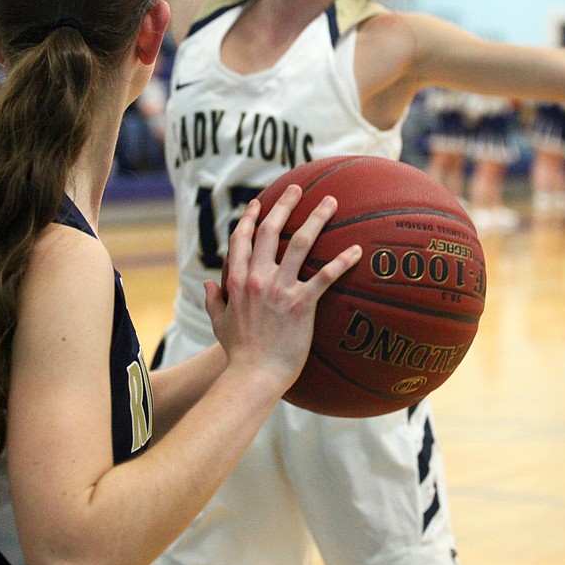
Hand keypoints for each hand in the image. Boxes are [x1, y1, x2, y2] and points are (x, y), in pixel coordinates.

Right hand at [204, 184, 360, 389]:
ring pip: (300, 243)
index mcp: (236, 281)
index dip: (250, 219)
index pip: (242, 240)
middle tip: (297, 188)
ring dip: (316, 219)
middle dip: (284, 205)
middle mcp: (257, 279)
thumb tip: (207, 284)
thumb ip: (213, 300)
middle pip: (271, 231)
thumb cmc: (238, 354)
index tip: (258, 204)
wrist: (254, 376)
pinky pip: (325, 276)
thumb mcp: (218, 323)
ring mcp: (279, 289)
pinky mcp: (301, 304)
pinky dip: (342, 261)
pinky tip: (357, 250)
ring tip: (330, 202)